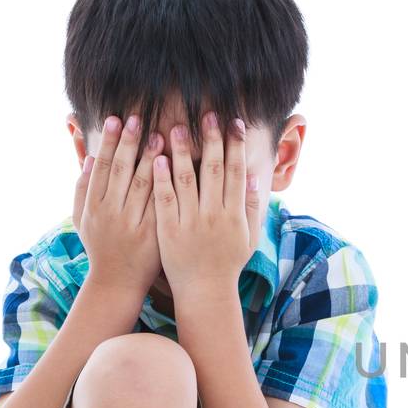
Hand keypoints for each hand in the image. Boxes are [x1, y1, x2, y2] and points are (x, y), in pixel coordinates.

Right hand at [73, 114, 163, 296]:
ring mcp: (135, 224)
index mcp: (93, 206)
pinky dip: (171, 184)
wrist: (117, 282)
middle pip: (124, 171)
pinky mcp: (156, 234)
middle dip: (131, 143)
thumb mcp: (82, 218)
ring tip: (163, 134)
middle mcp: (113, 213)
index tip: (116, 119)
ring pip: (146, 185)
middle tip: (140, 118)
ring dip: (154, 158)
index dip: (109, 142)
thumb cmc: (100, 246)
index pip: (103, 167)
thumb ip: (82, 188)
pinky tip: (178, 166)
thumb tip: (90, 157)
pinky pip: (165, 204)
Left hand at [151, 111, 256, 296]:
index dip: (235, 146)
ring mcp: (190, 222)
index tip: (233, 123)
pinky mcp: (168, 230)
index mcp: (234, 214)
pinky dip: (160, 178)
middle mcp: (214, 215)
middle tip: (207, 115)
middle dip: (211, 140)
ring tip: (175, 127)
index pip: (236, 171)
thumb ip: (250, 206)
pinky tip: (156, 158)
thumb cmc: (227, 262)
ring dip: (181, 152)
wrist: (205, 291)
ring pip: (186, 180)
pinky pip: (164, 199)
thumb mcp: (248, 236)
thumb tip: (251, 175)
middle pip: (213, 170)